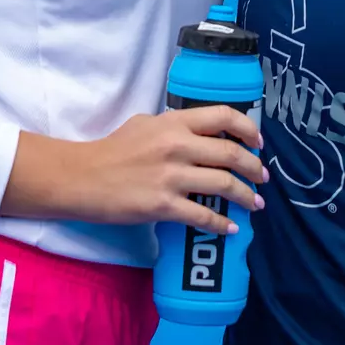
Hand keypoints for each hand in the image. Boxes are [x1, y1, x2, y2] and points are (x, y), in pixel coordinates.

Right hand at [3, 106, 266, 235]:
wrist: (82, 178)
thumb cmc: (112, 150)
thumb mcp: (145, 124)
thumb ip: (175, 127)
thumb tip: (204, 134)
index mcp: (174, 122)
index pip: (224, 116)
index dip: (248, 129)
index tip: (259, 143)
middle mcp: (177, 146)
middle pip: (231, 153)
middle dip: (254, 168)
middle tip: (263, 178)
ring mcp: (171, 176)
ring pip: (224, 185)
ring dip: (247, 197)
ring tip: (256, 204)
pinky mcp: (163, 206)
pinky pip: (202, 216)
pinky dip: (221, 224)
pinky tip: (231, 228)